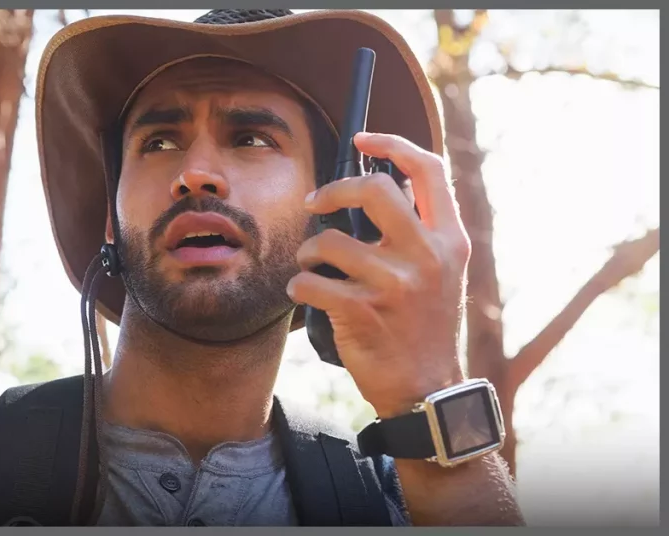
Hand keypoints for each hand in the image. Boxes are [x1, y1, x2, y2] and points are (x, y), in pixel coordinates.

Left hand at [287, 132, 470, 418]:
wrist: (426, 391)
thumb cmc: (424, 328)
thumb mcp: (442, 275)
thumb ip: (419, 233)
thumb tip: (374, 188)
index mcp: (450, 241)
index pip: (428, 170)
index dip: (392, 144)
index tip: (362, 138)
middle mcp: (427, 256)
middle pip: (374, 189)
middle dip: (334, 190)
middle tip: (316, 203)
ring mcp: (395, 284)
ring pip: (328, 241)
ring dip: (307, 252)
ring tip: (310, 266)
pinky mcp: (362, 312)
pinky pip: (309, 281)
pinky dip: (298, 286)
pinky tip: (305, 294)